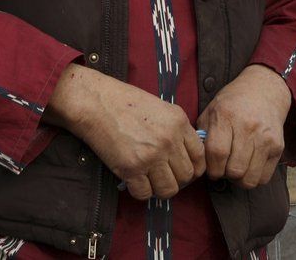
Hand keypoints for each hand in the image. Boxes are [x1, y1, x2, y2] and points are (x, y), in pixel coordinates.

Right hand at [45, 64, 204, 199]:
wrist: (95, 102)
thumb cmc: (124, 101)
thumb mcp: (159, 107)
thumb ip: (175, 128)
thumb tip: (183, 154)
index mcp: (179, 122)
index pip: (200, 155)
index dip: (193, 166)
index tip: (181, 168)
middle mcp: (169, 140)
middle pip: (187, 175)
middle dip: (176, 178)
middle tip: (162, 174)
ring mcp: (151, 156)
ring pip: (169, 189)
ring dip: (159, 188)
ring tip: (149, 180)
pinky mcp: (131, 168)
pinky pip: (145, 194)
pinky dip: (140, 191)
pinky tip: (133, 180)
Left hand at [197, 64, 291, 188]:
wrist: (264, 90)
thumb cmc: (232, 103)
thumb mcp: (211, 111)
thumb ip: (202, 135)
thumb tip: (199, 161)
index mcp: (226, 116)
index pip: (217, 153)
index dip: (211, 168)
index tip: (211, 169)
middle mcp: (248, 127)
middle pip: (234, 170)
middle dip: (225, 174)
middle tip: (223, 167)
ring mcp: (265, 138)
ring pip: (250, 179)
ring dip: (239, 179)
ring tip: (236, 167)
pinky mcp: (278, 147)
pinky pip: (263, 178)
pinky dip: (253, 178)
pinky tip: (248, 165)